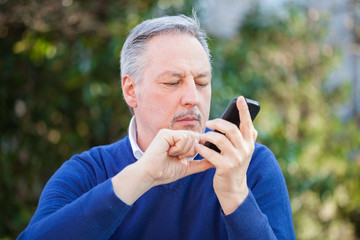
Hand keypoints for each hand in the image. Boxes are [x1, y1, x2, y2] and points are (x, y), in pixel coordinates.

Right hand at [140, 129, 212, 185]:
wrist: (151, 176)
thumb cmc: (165, 172)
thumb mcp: (187, 167)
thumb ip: (201, 164)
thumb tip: (215, 162)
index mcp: (178, 141)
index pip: (196, 140)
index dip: (195, 150)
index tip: (183, 158)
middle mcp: (174, 135)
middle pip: (196, 138)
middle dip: (190, 152)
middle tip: (177, 157)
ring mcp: (169, 133)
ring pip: (191, 137)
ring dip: (184, 151)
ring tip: (172, 155)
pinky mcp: (165, 133)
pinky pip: (183, 138)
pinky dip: (179, 148)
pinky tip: (169, 152)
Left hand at [196, 96, 257, 214]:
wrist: (233, 189)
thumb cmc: (235, 166)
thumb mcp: (244, 152)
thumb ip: (246, 139)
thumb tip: (251, 125)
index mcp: (249, 144)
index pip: (247, 124)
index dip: (244, 111)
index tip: (240, 98)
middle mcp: (245, 150)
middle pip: (231, 129)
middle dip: (218, 123)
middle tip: (208, 123)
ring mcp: (236, 159)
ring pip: (221, 140)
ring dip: (208, 136)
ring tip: (202, 137)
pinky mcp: (225, 167)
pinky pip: (211, 154)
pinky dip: (202, 149)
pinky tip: (198, 147)